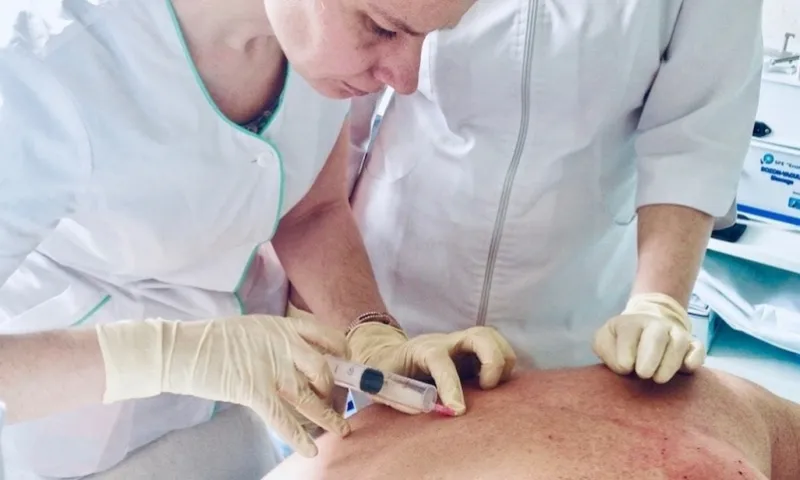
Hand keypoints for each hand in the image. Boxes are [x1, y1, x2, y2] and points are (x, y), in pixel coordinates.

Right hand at [96, 314, 350, 456]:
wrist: (183, 348)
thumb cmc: (216, 340)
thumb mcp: (258, 329)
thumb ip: (282, 340)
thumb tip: (305, 359)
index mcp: (286, 326)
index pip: (330, 337)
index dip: (344, 356)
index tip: (348, 369)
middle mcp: (284, 344)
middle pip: (324, 369)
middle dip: (335, 390)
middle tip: (337, 403)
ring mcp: (270, 368)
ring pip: (309, 396)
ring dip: (328, 416)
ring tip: (342, 430)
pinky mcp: (254, 390)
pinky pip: (282, 418)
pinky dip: (298, 437)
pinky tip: (309, 450)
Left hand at [348, 323, 515, 415]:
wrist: (389, 353)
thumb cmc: (386, 370)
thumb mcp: (381, 384)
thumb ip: (398, 395)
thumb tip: (423, 409)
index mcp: (422, 350)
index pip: (440, 361)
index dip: (451, 385)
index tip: (459, 410)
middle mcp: (446, 342)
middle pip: (479, 335)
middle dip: (492, 360)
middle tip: (488, 388)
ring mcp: (461, 345)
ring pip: (492, 338)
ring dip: (502, 361)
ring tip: (494, 387)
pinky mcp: (472, 353)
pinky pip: (496, 349)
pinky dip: (503, 365)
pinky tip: (496, 386)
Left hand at [592, 292, 705, 382]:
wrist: (647, 324)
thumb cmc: (621, 340)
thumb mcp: (604, 340)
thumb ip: (605, 349)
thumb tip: (624, 365)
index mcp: (631, 323)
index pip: (629, 332)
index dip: (626, 352)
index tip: (624, 367)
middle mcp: (656, 325)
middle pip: (656, 336)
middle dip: (650, 356)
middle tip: (643, 374)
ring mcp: (676, 333)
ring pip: (679, 343)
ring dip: (670, 362)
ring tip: (659, 379)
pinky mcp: (692, 345)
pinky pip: (698, 348)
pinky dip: (695, 357)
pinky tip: (687, 367)